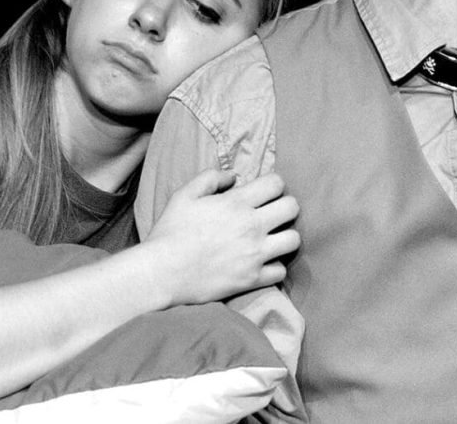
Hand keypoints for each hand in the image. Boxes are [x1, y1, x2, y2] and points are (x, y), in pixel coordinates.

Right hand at [140, 168, 299, 306]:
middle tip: (271, 215)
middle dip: (284, 207)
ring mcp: (255, 254)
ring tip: (271, 239)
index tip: (263, 194)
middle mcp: (251, 226)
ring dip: (284, 237)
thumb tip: (233, 177)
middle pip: (292, 208)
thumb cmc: (170, 232)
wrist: (162, 272)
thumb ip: (209, 179)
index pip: (276, 183)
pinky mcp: (253, 279)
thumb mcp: (183, 195)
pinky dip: (274, 267)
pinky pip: (281, 271)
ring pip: (294, 240)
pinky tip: (261, 263)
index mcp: (236, 203)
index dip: (272, 185)